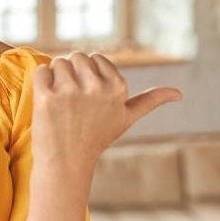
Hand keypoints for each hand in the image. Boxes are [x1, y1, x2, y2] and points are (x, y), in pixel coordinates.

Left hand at [31, 51, 181, 172]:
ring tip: (61, 105)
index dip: (88, 76)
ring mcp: (71, 91)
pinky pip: (41, 71)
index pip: (95, 58)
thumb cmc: (96, 138)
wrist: (66, 163)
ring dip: (56, 79)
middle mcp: (96, 86)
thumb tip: (179, 93)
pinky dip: (40, 83)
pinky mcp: (47, 96)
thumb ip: (150, 100)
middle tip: (73, 103)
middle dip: (72, 74)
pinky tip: (47, 103)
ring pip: (58, 62)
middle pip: (76, 56)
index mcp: (117, 86)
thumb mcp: (126, 117)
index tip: (88, 99)